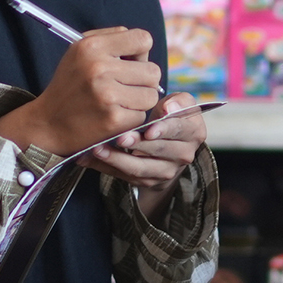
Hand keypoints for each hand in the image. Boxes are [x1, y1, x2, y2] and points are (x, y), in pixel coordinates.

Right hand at [0, 26, 162, 158]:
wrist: (48, 124)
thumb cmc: (70, 84)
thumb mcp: (80, 52)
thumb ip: (113, 40)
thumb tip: (144, 47)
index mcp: (92, 46)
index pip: (143, 39)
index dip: (141, 53)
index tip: (130, 63)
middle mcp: (99, 68)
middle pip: (153, 71)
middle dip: (144, 80)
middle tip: (124, 86)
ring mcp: (107, 95)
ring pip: (152, 94)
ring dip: (140, 100)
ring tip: (119, 101)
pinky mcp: (113, 119)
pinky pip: (142, 115)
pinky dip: (131, 118)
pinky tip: (113, 115)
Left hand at [80, 95, 204, 221]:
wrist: (168, 143)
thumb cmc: (169, 116)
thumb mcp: (177, 103)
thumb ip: (176, 101)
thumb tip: (168, 107)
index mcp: (194, 132)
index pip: (179, 129)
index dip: (164, 129)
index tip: (149, 129)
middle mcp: (184, 154)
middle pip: (158, 149)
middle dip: (137, 144)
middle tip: (119, 137)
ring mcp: (166, 171)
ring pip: (139, 167)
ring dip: (117, 159)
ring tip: (98, 149)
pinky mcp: (148, 181)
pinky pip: (124, 176)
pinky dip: (105, 167)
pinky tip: (88, 158)